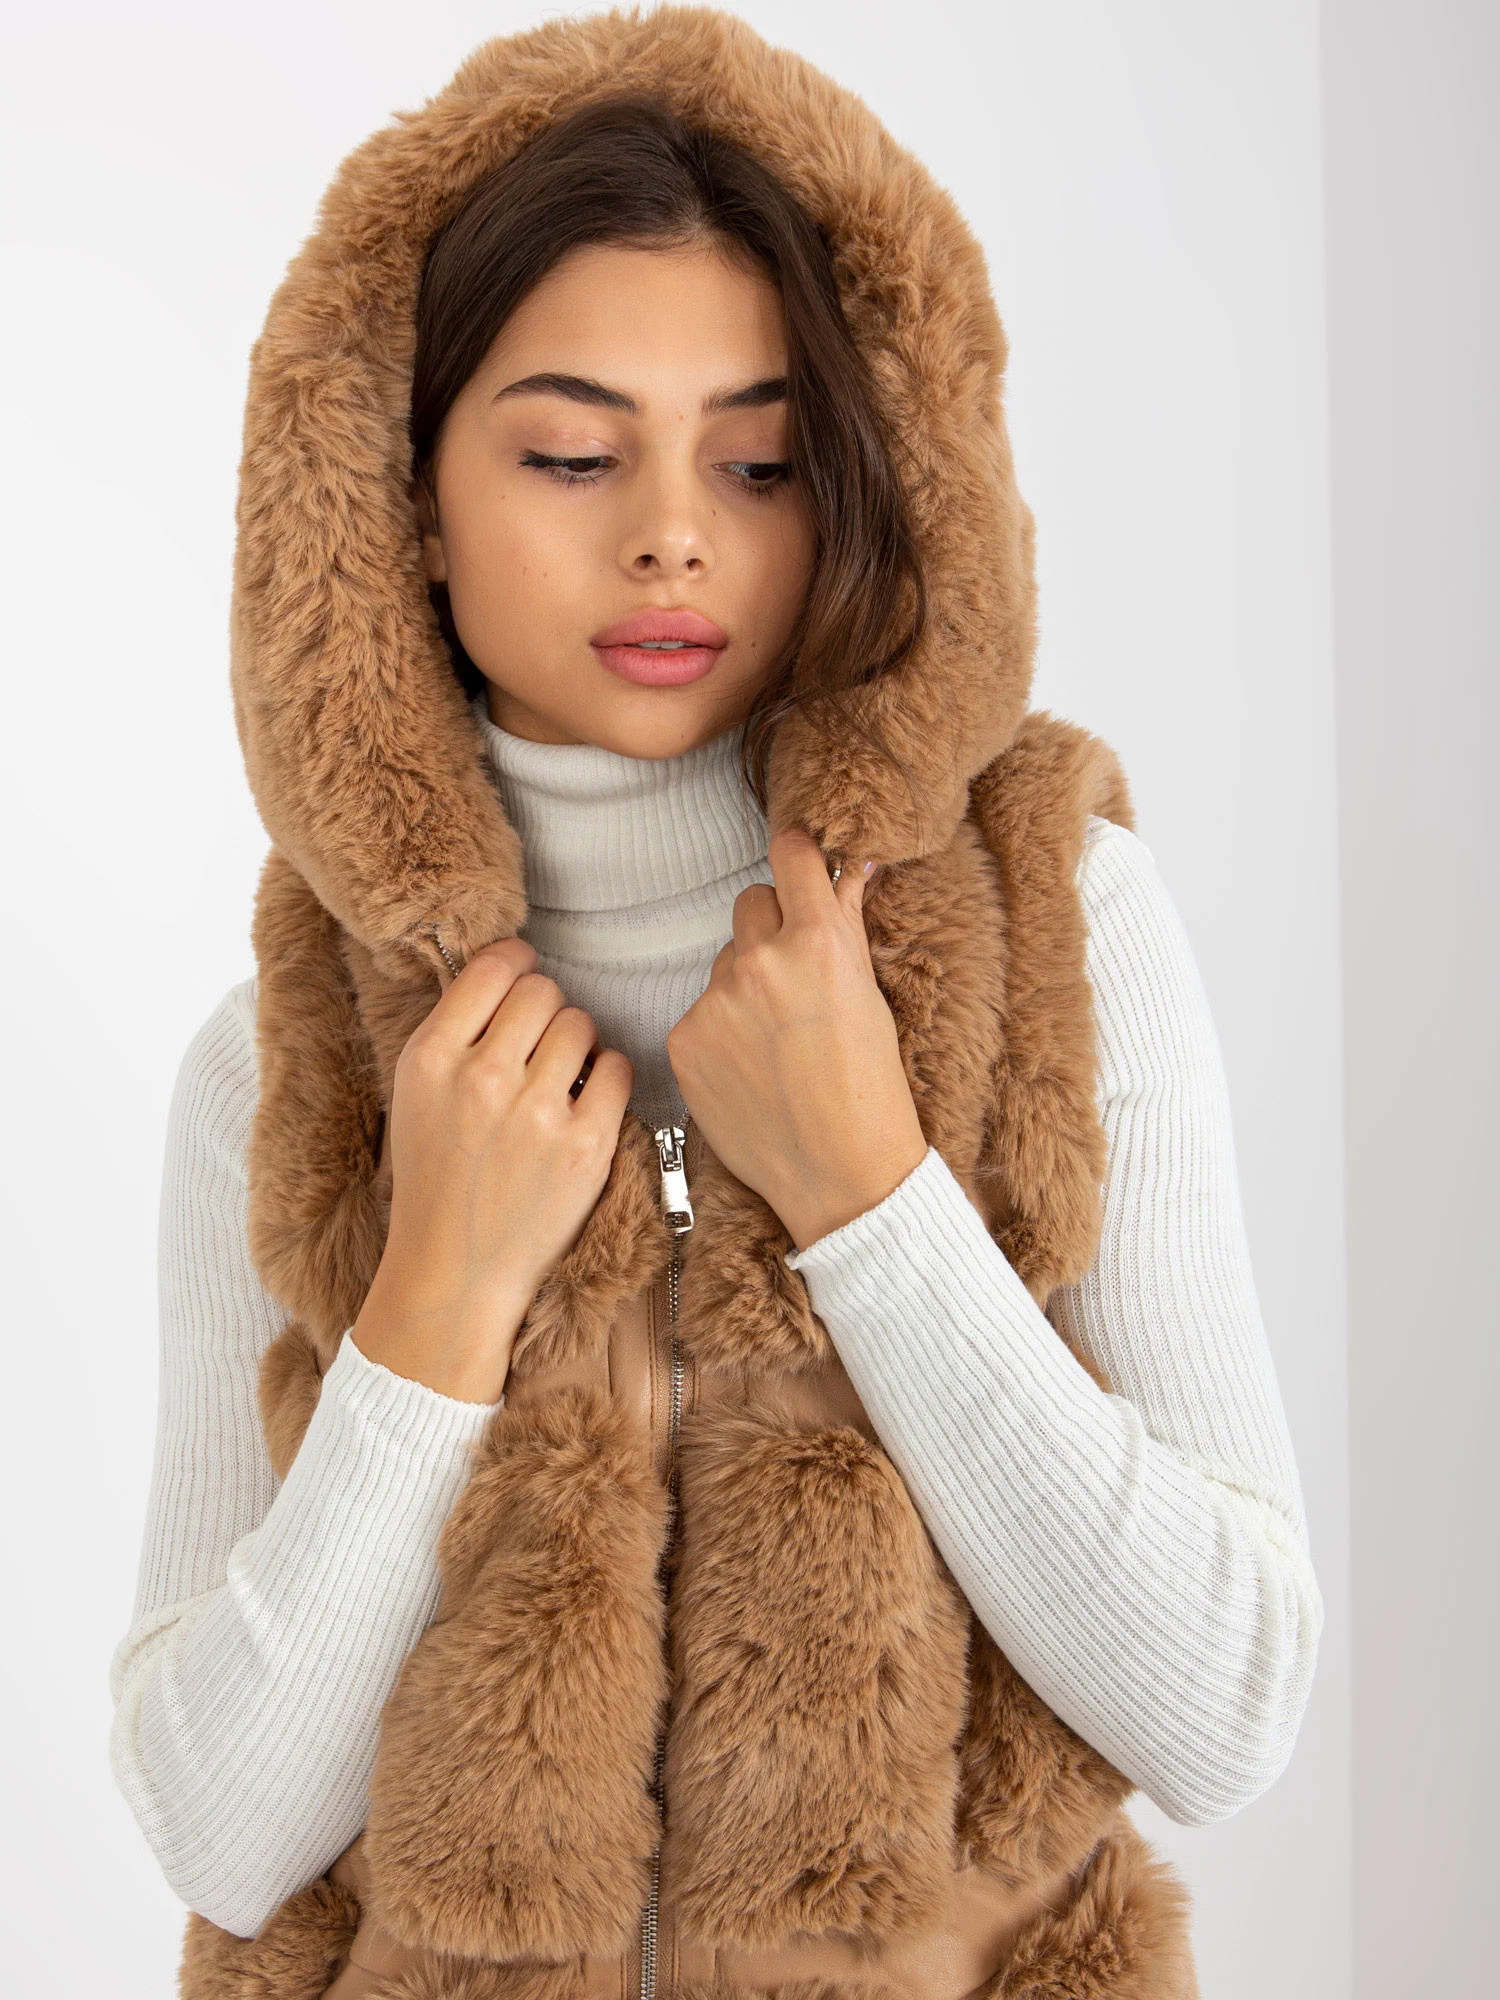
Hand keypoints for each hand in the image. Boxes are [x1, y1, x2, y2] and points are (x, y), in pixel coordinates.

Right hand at [352, 937, 634, 1402]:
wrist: (455, 1269)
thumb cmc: (437, 1177)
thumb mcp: (416, 1094)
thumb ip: (455, 1032)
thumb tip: (509, 971)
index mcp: (431, 1058)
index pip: (494, 968)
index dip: (516, 965)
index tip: (523, 978)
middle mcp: (482, 1078)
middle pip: (542, 991)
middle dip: (544, 1012)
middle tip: (535, 1047)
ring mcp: (537, 1112)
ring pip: (581, 1023)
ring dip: (575, 1044)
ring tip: (556, 1080)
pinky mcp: (585, 1145)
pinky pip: (616, 1068)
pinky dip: (605, 1078)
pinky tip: (583, 1101)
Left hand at [666, 828, 927, 1252]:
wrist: (841, 1175)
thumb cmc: (871, 1089)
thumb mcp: (870, 998)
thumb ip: (847, 927)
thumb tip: (848, 867)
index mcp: (819, 943)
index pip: (791, 855)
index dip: (796, 856)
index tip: (798, 865)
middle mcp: (762, 962)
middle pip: (750, 903)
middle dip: (772, 929)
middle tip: (796, 982)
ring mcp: (716, 1002)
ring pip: (725, 963)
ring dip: (744, 986)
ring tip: (777, 1044)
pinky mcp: (684, 1039)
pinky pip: (700, 1011)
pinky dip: (720, 1032)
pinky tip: (750, 1070)